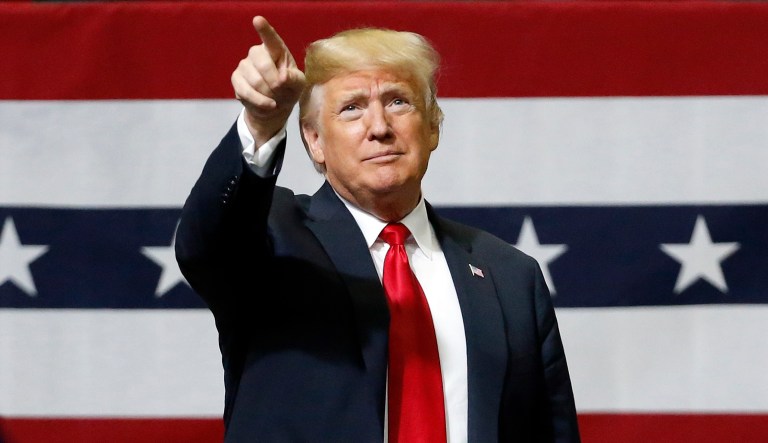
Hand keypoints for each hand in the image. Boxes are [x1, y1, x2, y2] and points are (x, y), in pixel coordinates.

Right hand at [231, 16, 305, 145]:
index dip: (264, 29)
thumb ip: (294, 79)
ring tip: (275, 99)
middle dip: (274, 82)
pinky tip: (267, 104)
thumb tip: (282, 77)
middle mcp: (258, 53)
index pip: (270, 38)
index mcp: (276, 50)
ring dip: (268, 95)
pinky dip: (259, 102)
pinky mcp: (236, 79)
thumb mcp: (298, 85)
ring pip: (254, 81)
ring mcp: (244, 65)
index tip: (258, 20)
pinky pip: (245, 91)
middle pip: (263, 64)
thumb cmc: (289, 89)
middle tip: (281, 91)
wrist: (274, 107)